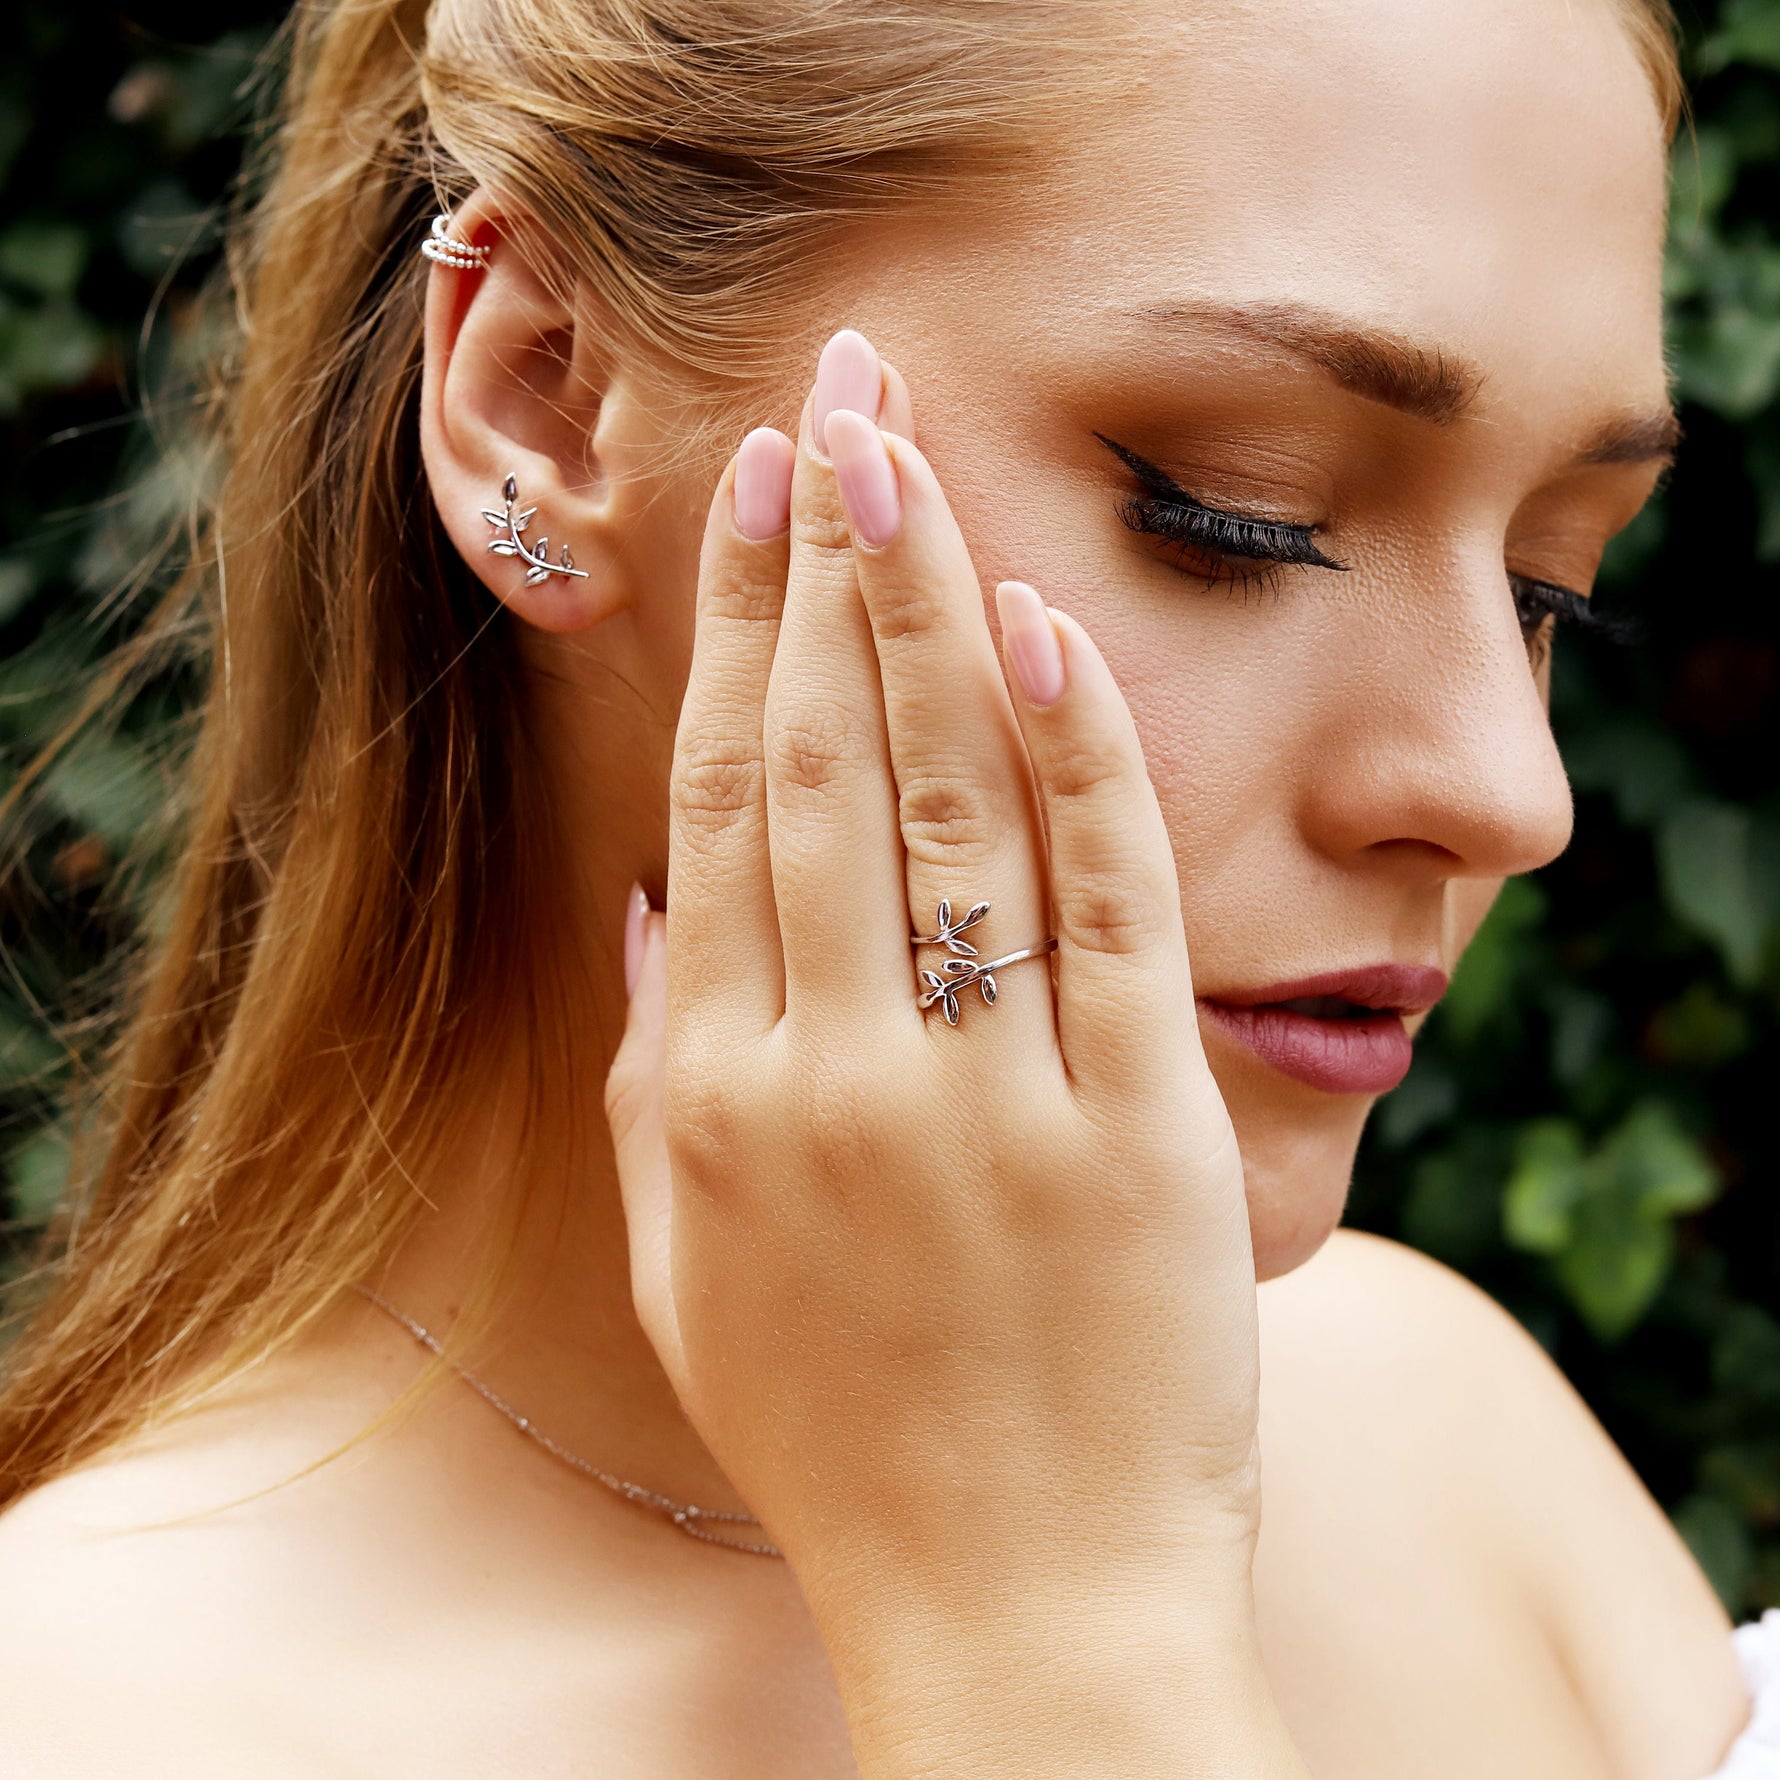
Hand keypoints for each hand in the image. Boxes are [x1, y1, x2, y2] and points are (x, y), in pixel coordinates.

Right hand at [606, 331, 1301, 1777]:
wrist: (1017, 1607)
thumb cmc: (845, 1435)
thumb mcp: (686, 1267)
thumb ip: (651, 1076)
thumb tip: (651, 900)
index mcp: (711, 1097)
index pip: (724, 804)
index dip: (735, 633)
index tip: (750, 493)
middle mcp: (834, 1075)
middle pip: (828, 764)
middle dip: (829, 559)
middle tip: (839, 391)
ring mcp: (990, 1101)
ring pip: (955, 803)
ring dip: (935, 611)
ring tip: (917, 457)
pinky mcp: (1139, 1132)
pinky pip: (1111, 910)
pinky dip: (1085, 761)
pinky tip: (1053, 629)